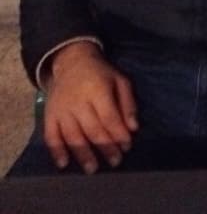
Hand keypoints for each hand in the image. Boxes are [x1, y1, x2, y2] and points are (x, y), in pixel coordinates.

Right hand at [43, 41, 137, 173]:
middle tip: (115, 162)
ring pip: (72, 135)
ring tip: (93, 169)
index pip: (109, 117)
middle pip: (92, 129)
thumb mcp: (120, 81)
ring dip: (83, 154)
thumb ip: (128, 104)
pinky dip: (56, 151)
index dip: (119, 134)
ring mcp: (61, 110)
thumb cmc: (101, 74)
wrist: (71, 62)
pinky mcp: (49, 115)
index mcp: (97, 91)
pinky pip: (50, 135)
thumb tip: (134, 128)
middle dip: (105, 147)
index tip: (127, 146)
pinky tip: (63, 164)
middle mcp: (77, 102)